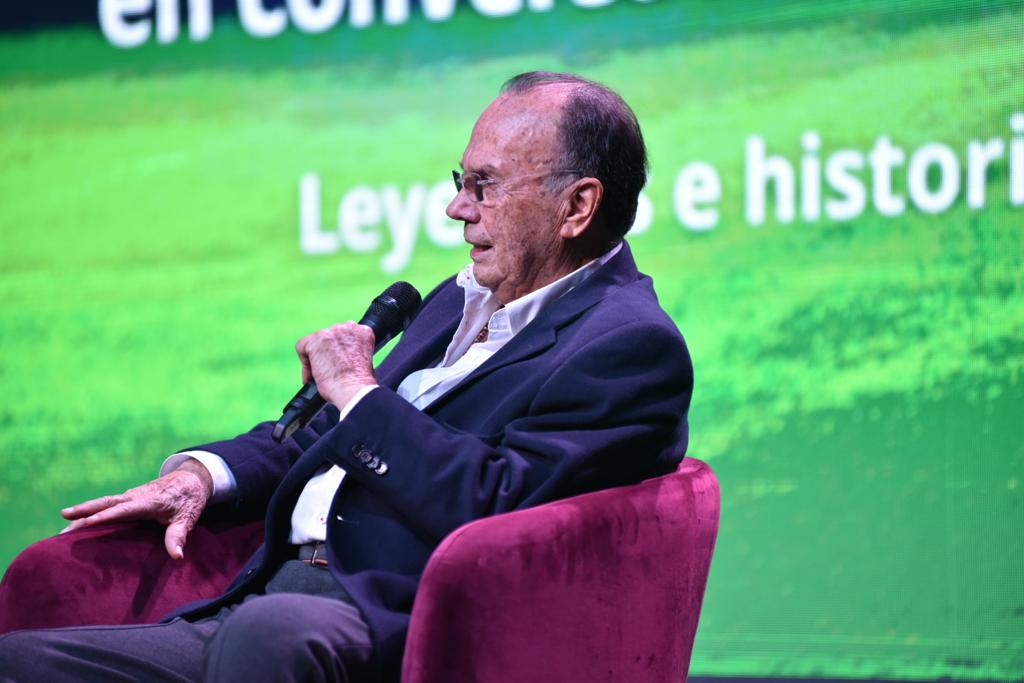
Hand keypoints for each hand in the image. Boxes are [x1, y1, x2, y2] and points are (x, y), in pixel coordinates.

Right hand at [60, 459, 213, 559]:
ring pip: (104, 503)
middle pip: (107, 503)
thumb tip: (177, 557)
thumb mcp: (188, 518)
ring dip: (84, 511)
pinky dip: (93, 511)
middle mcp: (136, 496)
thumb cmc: (189, 500)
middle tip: (64, 517)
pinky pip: (108, 505)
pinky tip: (79, 521)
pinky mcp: (129, 498)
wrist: (192, 478)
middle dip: (85, 510)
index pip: (125, 510)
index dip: (107, 516)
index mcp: (149, 501)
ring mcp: (131, 496)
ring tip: (63, 522)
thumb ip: (179, 537)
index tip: (88, 523)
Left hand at [295, 321, 377, 407]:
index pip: (345, 335)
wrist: (354, 390)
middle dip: (327, 352)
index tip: (338, 362)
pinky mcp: (315, 340)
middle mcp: (348, 327)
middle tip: (329, 370)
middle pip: (330, 337)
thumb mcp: (363, 360)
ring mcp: (331, 332)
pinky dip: (305, 361)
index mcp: (363, 332)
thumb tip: (338, 357)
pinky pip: (302, 347)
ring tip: (320, 375)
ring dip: (316, 358)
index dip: (340, 350)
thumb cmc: (360, 384)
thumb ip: (352, 352)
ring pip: (315, 342)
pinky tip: (312, 374)